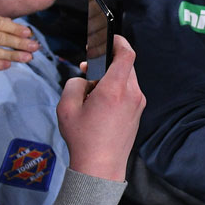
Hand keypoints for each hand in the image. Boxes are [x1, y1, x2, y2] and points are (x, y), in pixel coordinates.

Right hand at [57, 36, 145, 180]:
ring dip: (111, 76)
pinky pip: (129, 91)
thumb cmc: (83, 138)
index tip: (107, 38)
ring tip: (91, 87)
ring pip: (127, 78)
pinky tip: (100, 99)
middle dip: (107, 61)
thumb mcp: (67, 106)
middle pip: (125, 64)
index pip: (126, 53)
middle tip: (88, 67)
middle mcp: (132, 94)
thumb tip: (85, 79)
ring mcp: (138, 104)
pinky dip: (116, 88)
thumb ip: (75, 83)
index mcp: (115, 89)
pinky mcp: (138, 113)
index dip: (118, 40)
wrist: (101, 167)